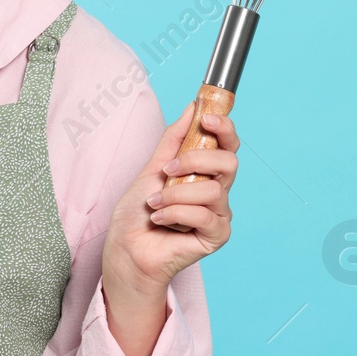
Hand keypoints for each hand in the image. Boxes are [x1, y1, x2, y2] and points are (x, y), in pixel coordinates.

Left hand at [103, 101, 239, 295]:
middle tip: (168, 169)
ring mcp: (218, 215)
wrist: (127, 248)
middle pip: (229, 163)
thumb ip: (174, 139)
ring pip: (213, 191)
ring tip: (155, 203)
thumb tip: (193, 107)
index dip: (224, 128)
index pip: (228, 145)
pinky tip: (160, 219)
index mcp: (206, 172)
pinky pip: (205, 216)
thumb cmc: (138, 212)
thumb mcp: (153, 167)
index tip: (206, 119)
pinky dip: (176, 214)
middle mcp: (217, 191)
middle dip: (196, 160)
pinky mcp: (216, 237)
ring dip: (176, 194)